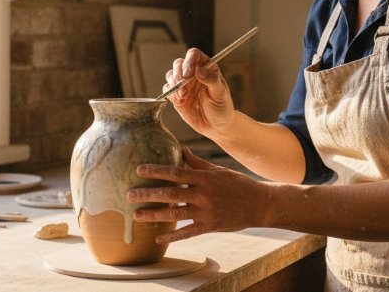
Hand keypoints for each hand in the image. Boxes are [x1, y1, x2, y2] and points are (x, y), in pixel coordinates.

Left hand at [128, 149, 271, 244]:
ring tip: (137, 216)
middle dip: (148, 194)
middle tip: (129, 195)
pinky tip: (158, 238)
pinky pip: (188, 233)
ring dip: (154, 215)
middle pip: (170, 193)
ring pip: (175, 214)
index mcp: (203, 178)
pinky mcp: (210, 226)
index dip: (156, 171)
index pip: (176, 172)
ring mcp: (206, 211)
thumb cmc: (237, 184)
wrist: (259, 203)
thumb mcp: (217, 170)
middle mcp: (203, 194)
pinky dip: (173, 236)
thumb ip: (197, 162)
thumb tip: (181, 149)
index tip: (139, 170)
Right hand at [164, 48, 235, 136]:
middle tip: (183, 86)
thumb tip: (199, 70)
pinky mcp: (176, 95)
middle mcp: (193, 73)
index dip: (188, 61)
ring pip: (171, 74)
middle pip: (179, 63)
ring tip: (182, 96)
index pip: (194, 55)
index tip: (188, 74)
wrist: (216, 126)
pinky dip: (170, 93)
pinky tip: (180, 101)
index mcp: (206, 68)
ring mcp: (184, 84)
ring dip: (173, 83)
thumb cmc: (222, 108)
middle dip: (178, 73)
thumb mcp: (220, 94)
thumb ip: (211, 80)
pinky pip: (167, 89)